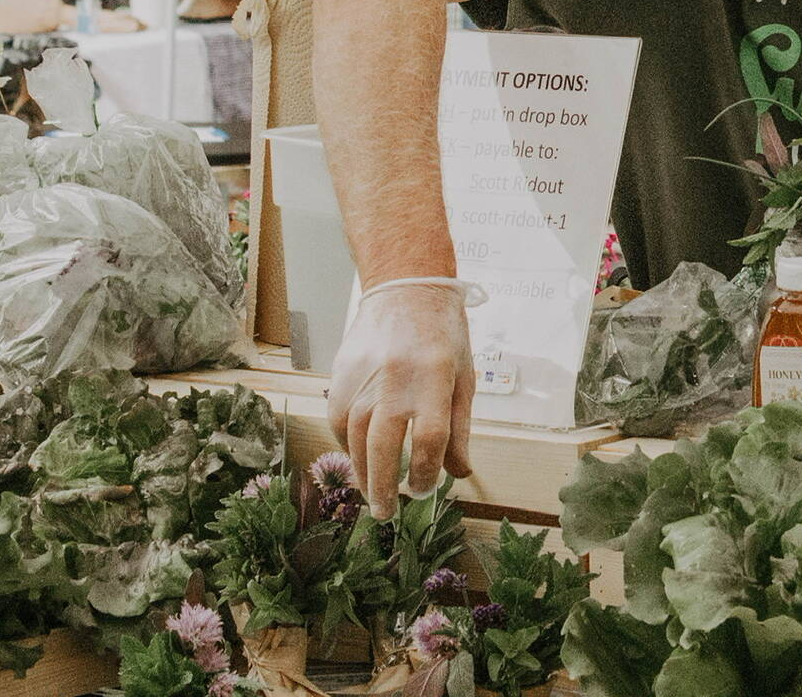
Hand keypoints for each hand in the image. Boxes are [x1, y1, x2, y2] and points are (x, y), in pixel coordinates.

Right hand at [326, 280, 476, 517]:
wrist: (404, 288)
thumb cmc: (442, 335)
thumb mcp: (463, 377)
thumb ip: (459, 428)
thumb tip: (459, 473)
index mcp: (433, 379)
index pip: (429, 438)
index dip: (428, 472)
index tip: (426, 489)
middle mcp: (394, 380)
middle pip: (383, 447)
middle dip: (384, 487)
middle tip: (387, 513)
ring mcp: (363, 378)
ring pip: (354, 440)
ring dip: (362, 473)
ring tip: (373, 495)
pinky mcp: (340, 377)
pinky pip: (338, 422)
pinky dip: (346, 446)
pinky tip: (359, 458)